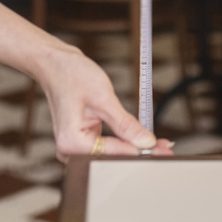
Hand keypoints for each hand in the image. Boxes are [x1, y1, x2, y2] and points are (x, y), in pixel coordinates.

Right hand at [39, 43, 173, 157]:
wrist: (55, 63)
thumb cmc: (72, 75)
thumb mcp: (104, 98)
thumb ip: (125, 124)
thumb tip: (146, 142)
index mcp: (72, 142)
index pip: (112, 154)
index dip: (140, 152)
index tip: (163, 150)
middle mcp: (69, 149)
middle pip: (111, 158)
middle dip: (139, 153)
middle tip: (167, 147)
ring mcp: (74, 146)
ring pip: (110, 153)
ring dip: (133, 148)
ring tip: (160, 144)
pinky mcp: (81, 140)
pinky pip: (106, 145)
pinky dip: (124, 141)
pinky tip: (142, 139)